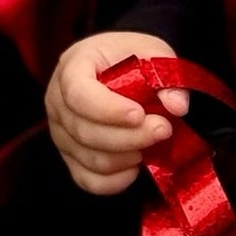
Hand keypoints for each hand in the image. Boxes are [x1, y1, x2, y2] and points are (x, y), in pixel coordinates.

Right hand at [45, 32, 186, 194]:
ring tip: (152, 144)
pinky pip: (88, 180)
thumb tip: (177, 106)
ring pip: (90, 158)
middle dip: (130, 136)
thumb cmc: (133, 59)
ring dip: (127, 157)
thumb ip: (167, 76)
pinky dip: (116, 181)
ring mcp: (60, 132)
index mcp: (73, 66)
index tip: (140, 114)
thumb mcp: (153, 54)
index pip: (78, 93)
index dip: (108, 109)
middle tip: (164, 129)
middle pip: (85, 131)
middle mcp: (57, 101)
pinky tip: (137, 166)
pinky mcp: (70, 157)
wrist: (120, 69)